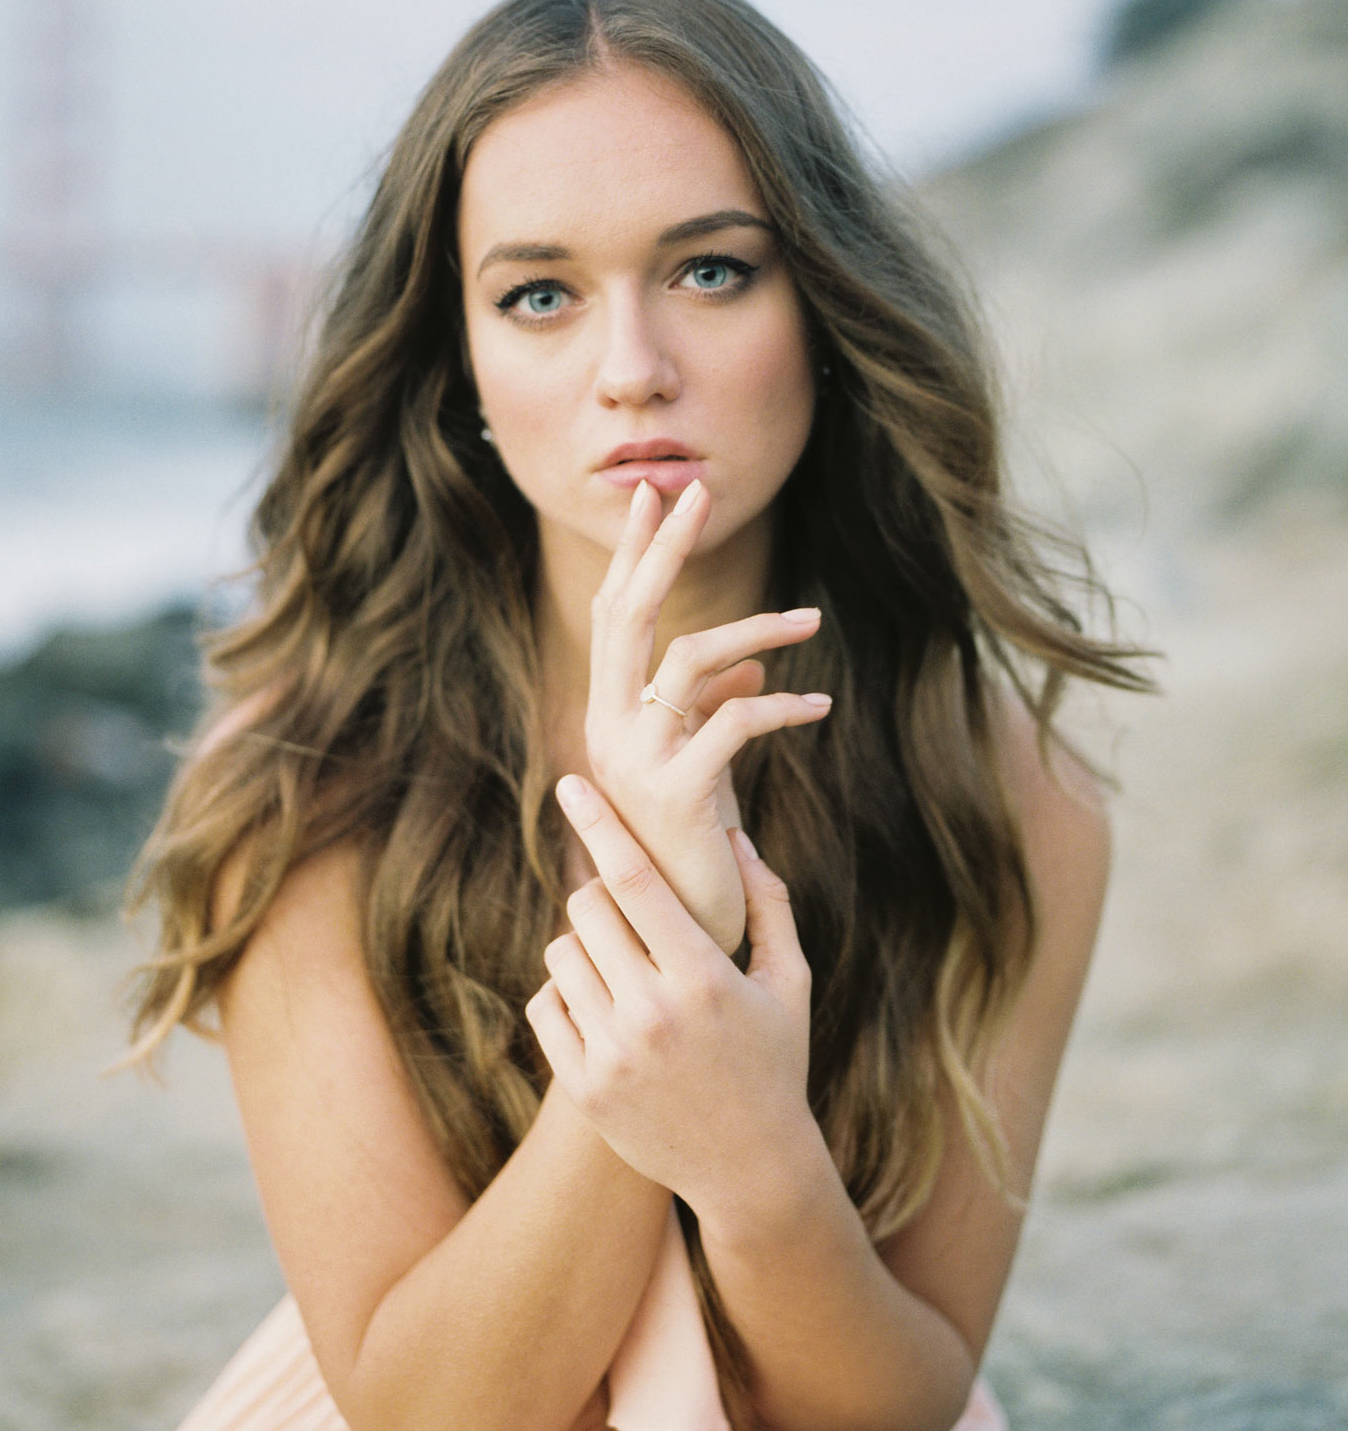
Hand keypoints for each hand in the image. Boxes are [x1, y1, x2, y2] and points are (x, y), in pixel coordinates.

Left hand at [526, 775, 814, 1213]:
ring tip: (626, 974)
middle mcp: (653, 1013)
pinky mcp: (584, 1087)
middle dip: (604, 899)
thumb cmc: (776, 1063)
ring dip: (587, 949)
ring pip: (562, 954)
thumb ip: (766, 903)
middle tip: (633, 922)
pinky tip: (607, 1012)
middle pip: (587, 908)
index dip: (602, 825)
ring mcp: (612, 1054)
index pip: (637, 881)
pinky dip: (568, 996)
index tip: (571, 784)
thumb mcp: (787, 982)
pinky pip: (547, 1005)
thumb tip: (734, 836)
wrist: (752, 1170)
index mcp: (704, 978)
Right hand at [584, 475, 831, 954]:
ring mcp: (636, 761)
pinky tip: (820, 705)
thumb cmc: (695, 853)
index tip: (655, 497)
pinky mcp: (679, 793)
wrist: (682, 939)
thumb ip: (712, 716)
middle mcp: (608, 730)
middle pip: (629, 616)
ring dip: (757, 630)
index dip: (633, 555)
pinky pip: (734, 721)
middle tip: (697, 491)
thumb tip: (746, 672)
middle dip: (664, 549)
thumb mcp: (704, 775)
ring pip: (689, 658)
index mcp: (610, 717)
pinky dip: (782, 705)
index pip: (614, 617)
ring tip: (811, 621)